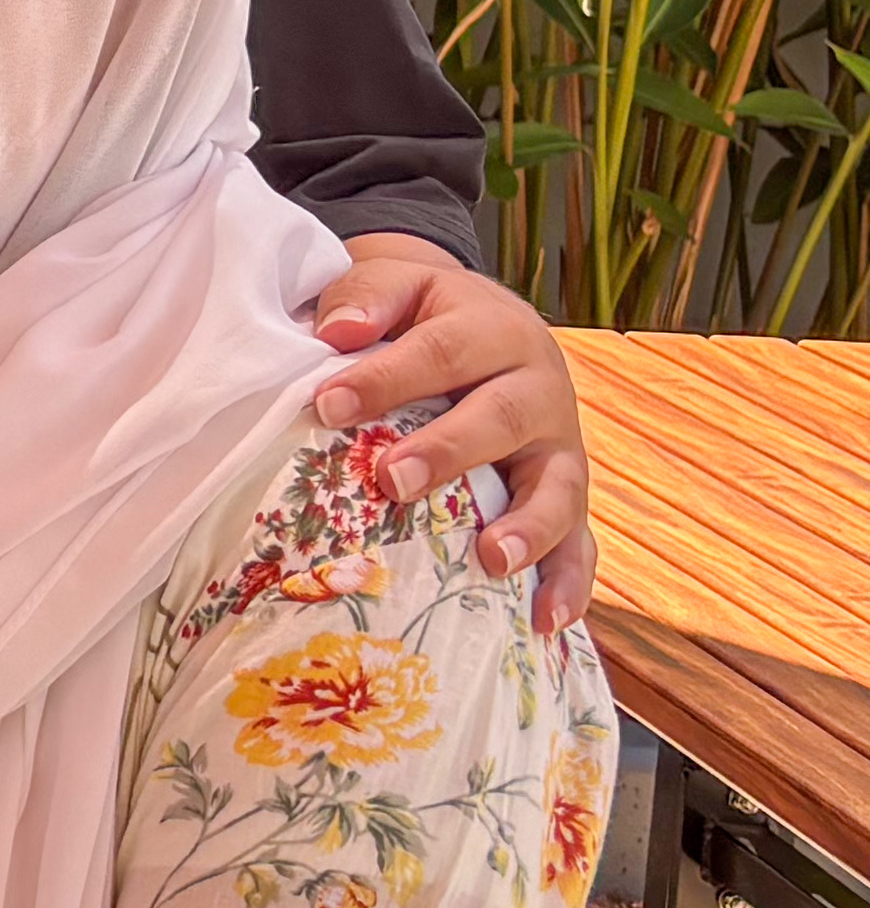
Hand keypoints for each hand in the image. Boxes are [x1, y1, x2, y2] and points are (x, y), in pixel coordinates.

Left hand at [309, 233, 594, 626]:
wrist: (480, 322)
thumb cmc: (423, 315)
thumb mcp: (397, 286)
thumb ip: (366, 297)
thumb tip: (336, 331)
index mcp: (492, 330)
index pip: (438, 352)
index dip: (384, 378)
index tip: (326, 404)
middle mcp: (538, 387)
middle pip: (500, 419)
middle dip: (450, 451)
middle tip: (393, 480)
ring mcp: (558, 446)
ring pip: (558, 486)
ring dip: (529, 525)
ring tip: (493, 558)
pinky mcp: (566, 492)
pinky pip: (580, 540)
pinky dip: (570, 580)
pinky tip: (547, 620)